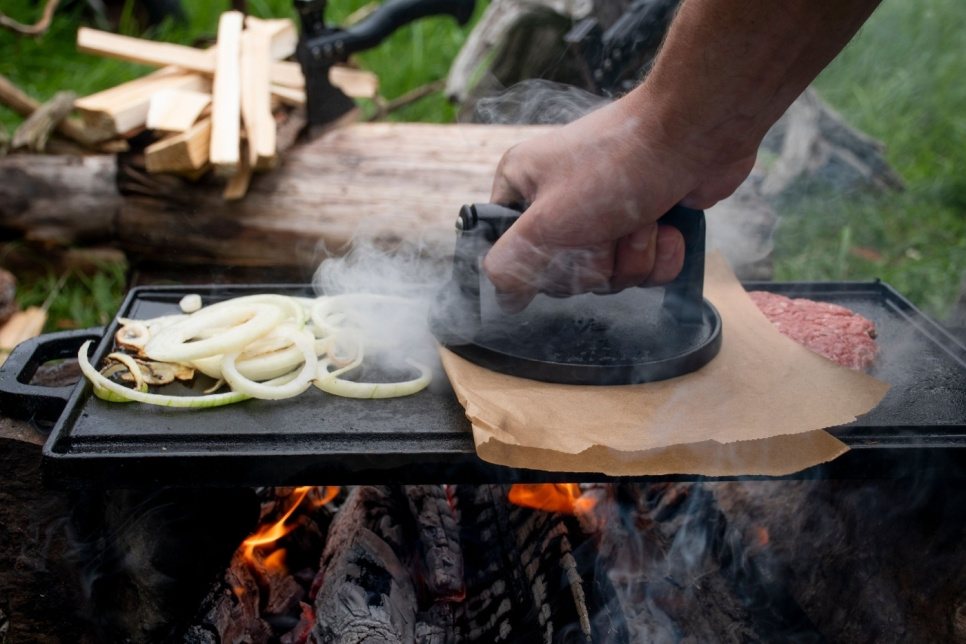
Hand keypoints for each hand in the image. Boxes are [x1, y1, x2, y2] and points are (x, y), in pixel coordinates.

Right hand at [483, 92, 755, 311]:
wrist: (695, 131)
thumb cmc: (618, 163)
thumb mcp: (547, 220)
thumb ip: (513, 262)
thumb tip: (503, 296)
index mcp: (524, 189)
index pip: (510, 254)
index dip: (538, 264)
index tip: (559, 247)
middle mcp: (560, 201)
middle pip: (565, 274)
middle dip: (596, 261)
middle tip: (606, 226)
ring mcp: (604, 213)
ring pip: (609, 276)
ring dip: (633, 256)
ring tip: (643, 219)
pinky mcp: (644, 224)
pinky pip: (645, 270)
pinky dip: (662, 256)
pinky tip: (668, 227)